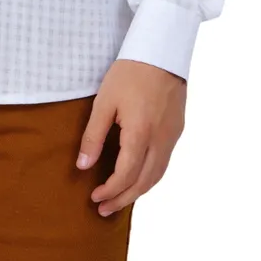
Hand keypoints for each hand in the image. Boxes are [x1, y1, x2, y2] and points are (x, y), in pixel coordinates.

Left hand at [76, 58, 186, 214]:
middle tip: (104, 210)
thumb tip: (84, 166)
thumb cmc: (130, 73)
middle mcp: (161, 140)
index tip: (95, 198)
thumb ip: (94, 135)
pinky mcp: (177, 130)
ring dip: (138, 192)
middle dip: (123, 199)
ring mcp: (172, 136)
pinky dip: (150, 177)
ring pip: (158, 176)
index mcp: (141, 134)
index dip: (110, 191)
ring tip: (119, 200)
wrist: (161, 51)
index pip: (126, 175)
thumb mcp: (104, 101)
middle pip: (144, 182)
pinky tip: (138, 178)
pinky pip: (164, 163)